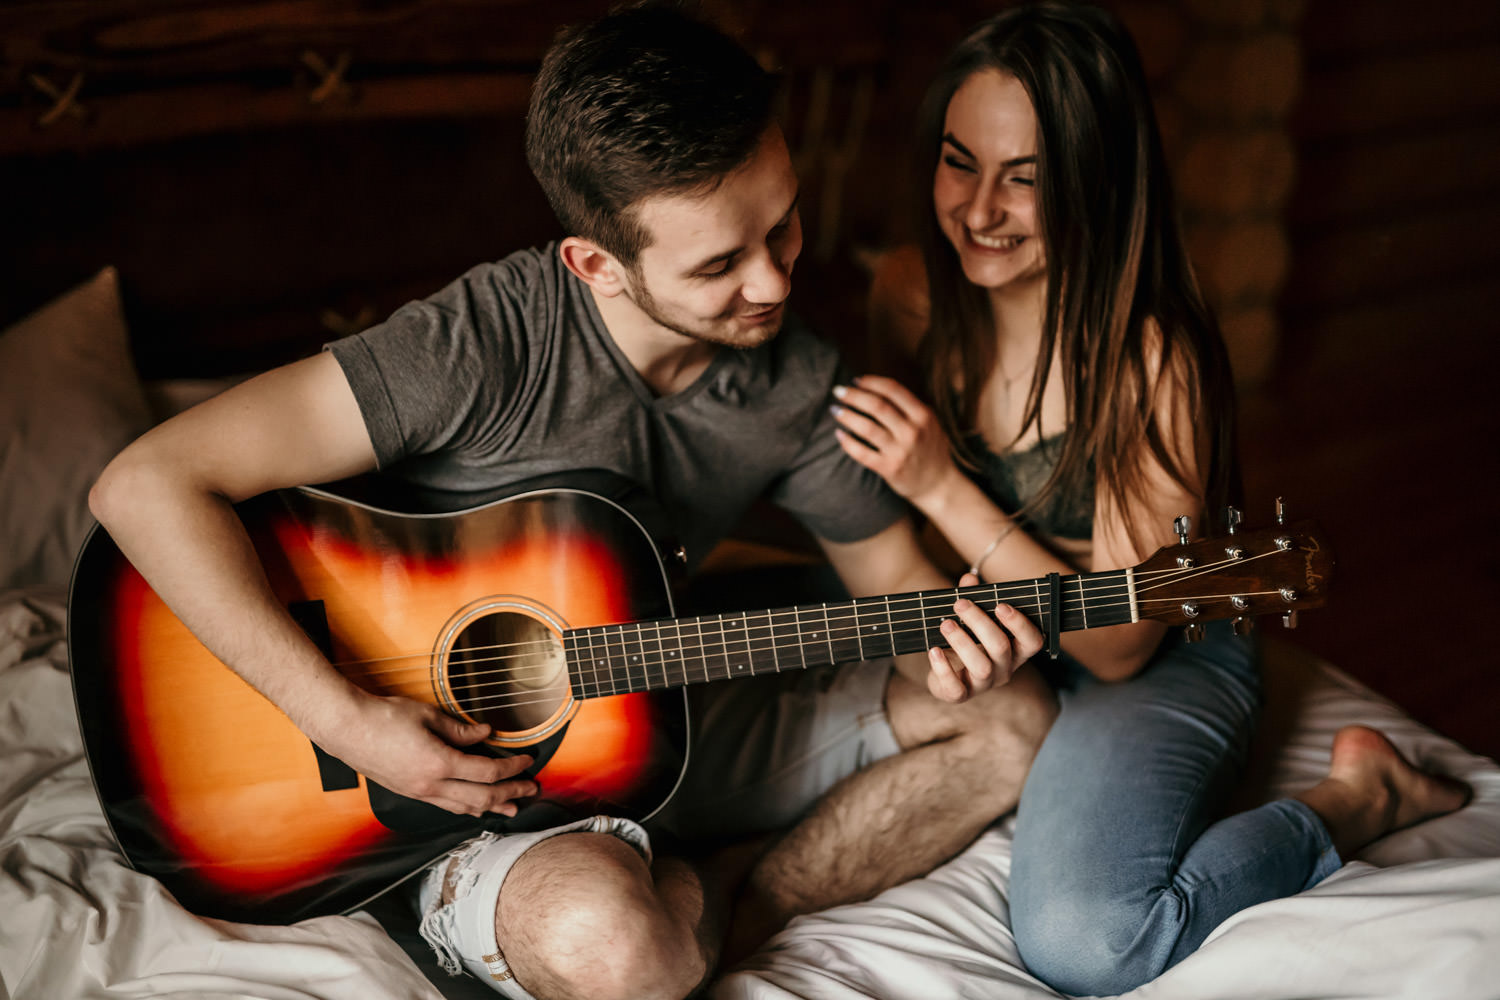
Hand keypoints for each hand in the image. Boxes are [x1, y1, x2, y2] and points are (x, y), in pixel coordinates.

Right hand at [311, 691, 538, 816]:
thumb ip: (461, 729)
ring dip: (491, 807)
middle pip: (481, 797)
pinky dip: (467, 807)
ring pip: (463, 808)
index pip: (487, 772)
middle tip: (531, 790)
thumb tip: (486, 734)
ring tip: (511, 808)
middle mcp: (430, 785)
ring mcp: (419, 793)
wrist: (346, 729)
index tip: (527, 761)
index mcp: (439, 764)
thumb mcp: (428, 716)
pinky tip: (475, 805)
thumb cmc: (383, 717)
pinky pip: (446, 806)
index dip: (512, 768)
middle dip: (510, 794)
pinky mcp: (409, 793)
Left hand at [831, 375, 958, 506]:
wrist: (938, 484)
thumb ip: (909, 406)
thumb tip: (875, 387)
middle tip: (838, 391)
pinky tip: (839, 434)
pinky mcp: (889, 469)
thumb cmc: (929, 448)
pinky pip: (862, 453)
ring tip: (835, 410)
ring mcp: (900, 451)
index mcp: (923, 415)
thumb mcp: (929, 423)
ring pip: (867, 428)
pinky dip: (847, 442)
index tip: (856, 380)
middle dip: (853, 395)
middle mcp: (913, 432)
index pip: (893, 390)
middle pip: (877, 406)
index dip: (871, 382)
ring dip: (847, 416)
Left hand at [925, 572, 1043, 701]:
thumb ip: (972, 597)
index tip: (1000, 605)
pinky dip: (943, 668)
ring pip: (981, 667)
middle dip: (980, 623)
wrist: (944, 669)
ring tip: (945, 623)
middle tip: (960, 604)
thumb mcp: (971, 618)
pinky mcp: (961, 695)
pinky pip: (955, 688)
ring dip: (962, 642)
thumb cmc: (967, 639)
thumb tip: (969, 580)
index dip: (1020, 624)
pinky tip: (933, 650)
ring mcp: (984, 685)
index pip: (1033, 641)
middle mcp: (1005, 669)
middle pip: (1001, 647)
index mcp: (1015, 650)